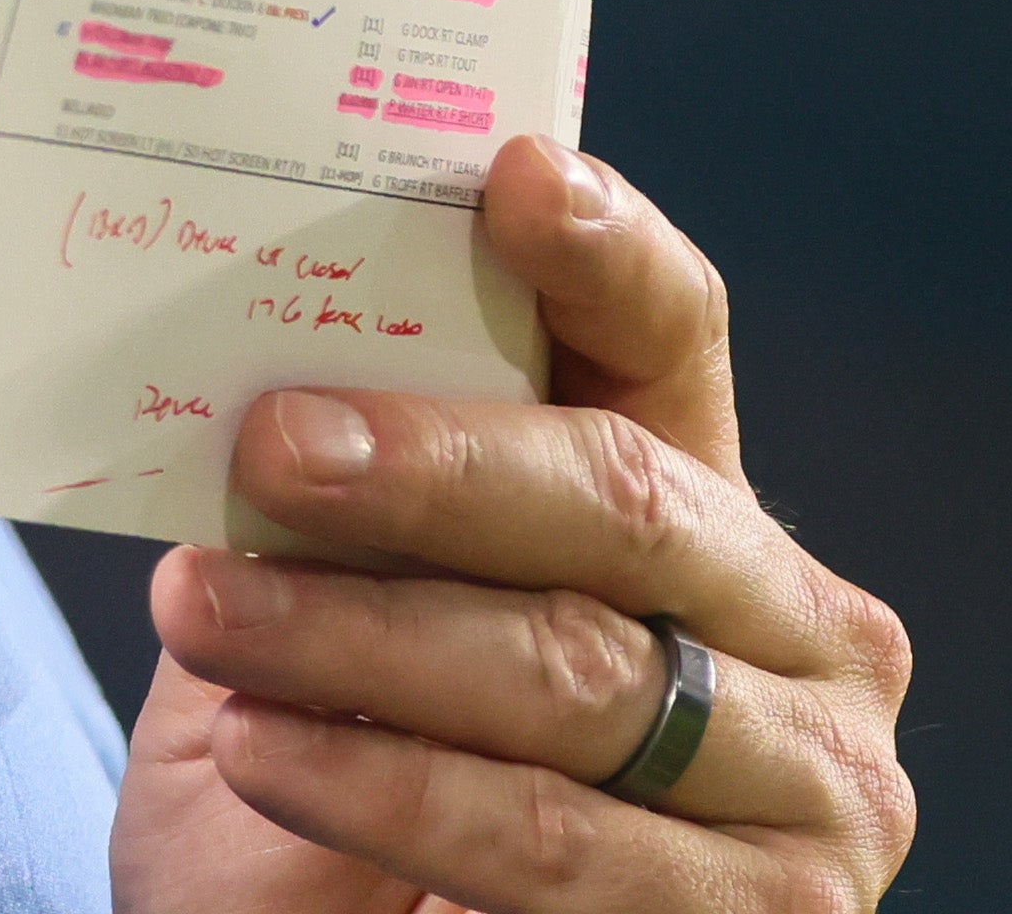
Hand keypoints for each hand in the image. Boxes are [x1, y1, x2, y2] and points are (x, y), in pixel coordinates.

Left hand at [107, 141, 917, 913]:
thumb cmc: (367, 780)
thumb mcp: (353, 612)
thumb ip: (355, 497)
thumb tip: (250, 348)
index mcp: (708, 506)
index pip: (673, 339)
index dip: (605, 250)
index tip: (511, 174)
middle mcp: (802, 634)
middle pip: (625, 501)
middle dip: (433, 468)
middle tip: (271, 445)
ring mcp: (807, 791)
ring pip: (575, 676)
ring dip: (364, 642)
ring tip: (204, 613)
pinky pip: (552, 838)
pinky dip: (390, 787)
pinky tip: (264, 752)